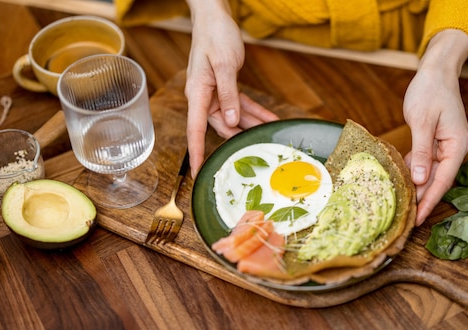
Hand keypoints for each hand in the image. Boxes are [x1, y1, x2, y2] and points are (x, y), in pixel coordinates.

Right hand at [184, 1, 277, 176]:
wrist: (215, 18)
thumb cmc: (215, 36)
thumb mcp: (225, 64)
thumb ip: (229, 94)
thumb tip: (231, 121)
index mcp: (197, 93)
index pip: (194, 130)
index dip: (197, 153)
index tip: (199, 173)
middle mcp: (203, 97)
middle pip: (221, 127)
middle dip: (240, 139)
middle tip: (260, 150)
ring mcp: (214, 94)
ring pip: (234, 118)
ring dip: (253, 125)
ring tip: (273, 133)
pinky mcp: (225, 89)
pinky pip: (241, 106)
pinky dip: (255, 112)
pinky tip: (270, 119)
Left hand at [403, 29, 467, 225]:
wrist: (435, 71)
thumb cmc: (430, 91)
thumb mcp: (422, 121)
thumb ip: (421, 151)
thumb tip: (421, 179)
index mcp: (457, 145)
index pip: (444, 180)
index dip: (430, 201)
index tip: (418, 218)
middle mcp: (455, 149)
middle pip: (438, 181)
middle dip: (422, 200)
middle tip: (405, 220)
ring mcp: (445, 147)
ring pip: (430, 174)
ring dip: (417, 189)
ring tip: (401, 207)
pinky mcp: (435, 144)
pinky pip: (424, 164)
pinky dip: (413, 173)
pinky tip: (399, 183)